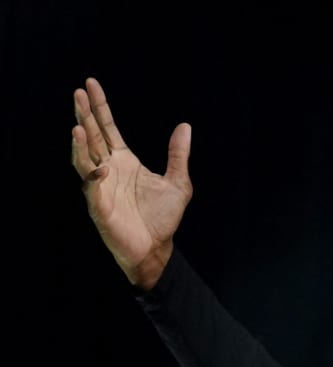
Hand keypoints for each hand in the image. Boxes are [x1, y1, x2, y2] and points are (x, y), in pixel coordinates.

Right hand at [70, 77, 192, 289]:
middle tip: (78, 93)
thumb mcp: (178, 183)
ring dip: (81, 144)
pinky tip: (100, 168)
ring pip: (84, 159)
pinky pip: (92, 189)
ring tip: (78, 126)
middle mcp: (107, 169)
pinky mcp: (99, 206)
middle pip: (92, 137)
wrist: (157, 248)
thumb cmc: (162, 218)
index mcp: (123, 160)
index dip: (99, 107)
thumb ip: (178, 155)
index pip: (107, 128)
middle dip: (85, 116)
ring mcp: (100, 186)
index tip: (90, 84)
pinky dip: (94, 178)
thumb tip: (185, 126)